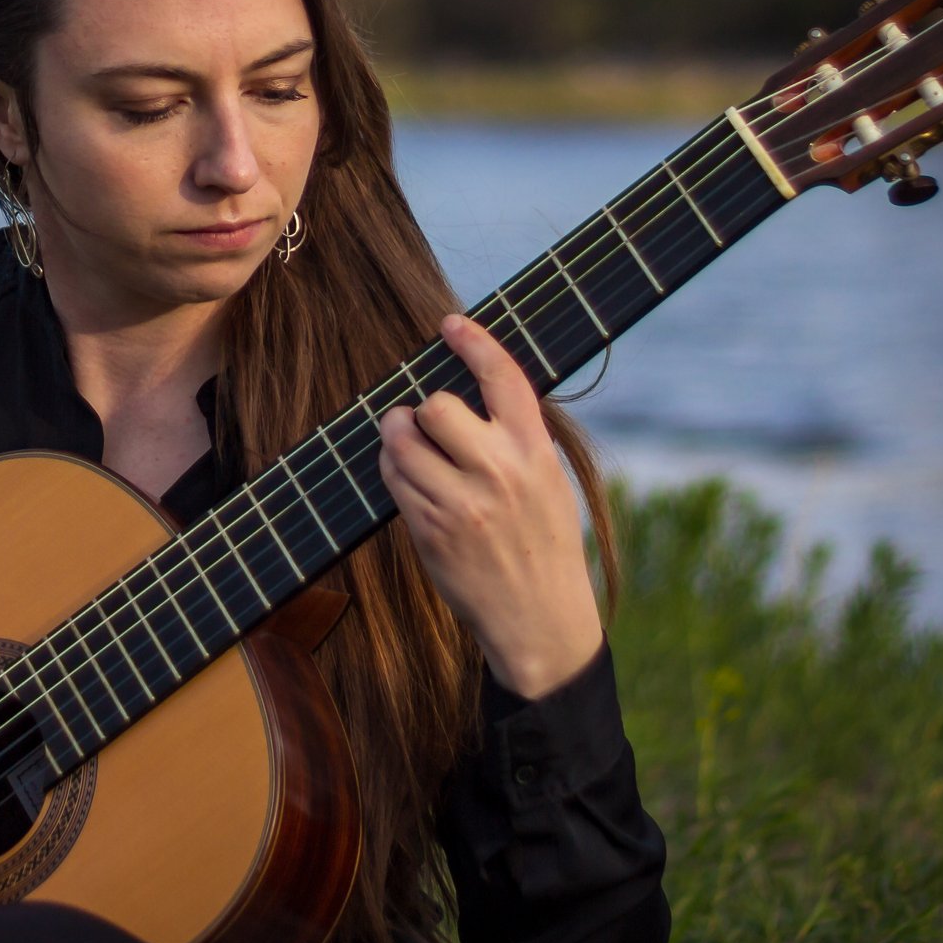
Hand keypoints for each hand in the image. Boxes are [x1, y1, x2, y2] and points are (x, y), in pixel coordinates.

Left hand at [376, 313, 605, 698]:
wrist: (539, 619)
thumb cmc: (544, 541)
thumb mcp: (549, 481)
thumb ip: (516, 436)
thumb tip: (468, 388)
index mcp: (535, 453)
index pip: (502, 377)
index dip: (474, 342)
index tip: (451, 324)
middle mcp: (499, 473)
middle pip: (437, 405)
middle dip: (427, 409)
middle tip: (430, 423)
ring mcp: (461, 503)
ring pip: (402, 439)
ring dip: (398, 434)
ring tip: (410, 443)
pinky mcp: (429, 530)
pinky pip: (392, 477)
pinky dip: (393, 467)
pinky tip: (410, 476)